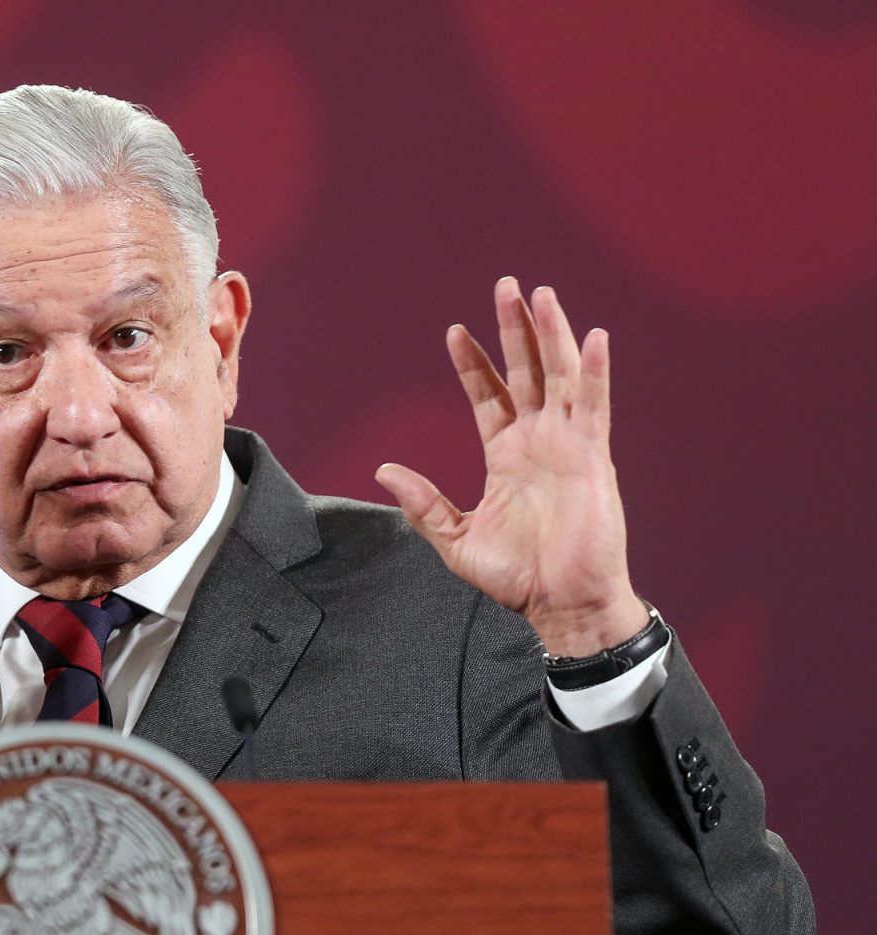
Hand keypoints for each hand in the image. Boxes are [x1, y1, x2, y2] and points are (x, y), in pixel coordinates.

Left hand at [374, 277, 647, 656]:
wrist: (560, 605)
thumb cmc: (516, 578)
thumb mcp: (455, 538)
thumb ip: (423, 503)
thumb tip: (384, 470)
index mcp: (506, 456)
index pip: (489, 396)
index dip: (473, 362)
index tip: (454, 331)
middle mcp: (538, 442)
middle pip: (527, 371)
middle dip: (515, 328)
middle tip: (505, 286)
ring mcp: (568, 446)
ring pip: (560, 377)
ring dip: (551, 334)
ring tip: (540, 294)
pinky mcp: (593, 458)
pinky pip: (593, 407)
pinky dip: (592, 372)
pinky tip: (590, 338)